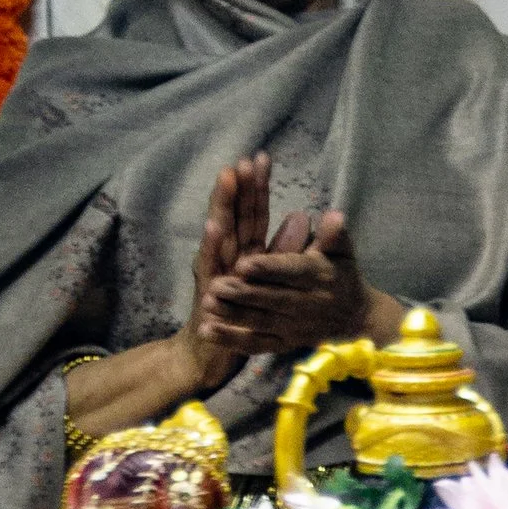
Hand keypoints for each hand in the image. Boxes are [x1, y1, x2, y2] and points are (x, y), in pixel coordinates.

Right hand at [180, 155, 274, 389]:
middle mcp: (225, 256)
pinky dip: (211, 244)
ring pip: (219, 231)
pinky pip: (209, 265)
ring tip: (229, 176)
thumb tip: (301, 217)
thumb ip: (283, 249)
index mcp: (243, 252)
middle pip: (233, 214)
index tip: (263, 159)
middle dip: (239, 185)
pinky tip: (214, 225)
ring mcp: (213, 270)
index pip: (250, 213)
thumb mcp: (269, 280)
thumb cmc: (242, 317)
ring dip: (222, 203)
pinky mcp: (206, 290)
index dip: (256, 188)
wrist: (210, 351)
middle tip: (246, 157)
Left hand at [200, 206, 405, 359]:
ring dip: (232, 315)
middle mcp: (306, 305)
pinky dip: (231, 339)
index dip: (268, 269)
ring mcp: (293, 328)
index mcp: (317, 278)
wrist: (355, 319)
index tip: (244, 264)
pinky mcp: (284, 344)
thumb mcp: (343, 253)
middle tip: (216, 285)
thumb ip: (334, 235)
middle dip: (243, 294)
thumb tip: (335, 216)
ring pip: (260, 322)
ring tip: (207, 303)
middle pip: (271, 300)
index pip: (290, 272)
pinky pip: (256, 344)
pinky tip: (207, 331)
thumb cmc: (342, 277)